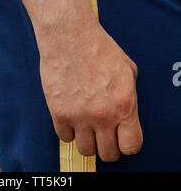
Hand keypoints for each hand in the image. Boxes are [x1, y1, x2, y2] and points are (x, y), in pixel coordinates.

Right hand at [38, 17, 142, 161]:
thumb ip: (129, 97)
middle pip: (108, 154)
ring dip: (86, 138)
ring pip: (86, 150)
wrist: (68, 35)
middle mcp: (103, 115)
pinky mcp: (58, 112)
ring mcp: (79, 115)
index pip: (131, 147)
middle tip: (102, 130)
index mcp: (125, 104)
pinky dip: (68, 129)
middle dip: (106, 144)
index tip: (120, 136)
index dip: (126, 143)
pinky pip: (65, 138)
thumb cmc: (98, 47)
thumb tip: (125, 116)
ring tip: (85, 121)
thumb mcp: (127, 69)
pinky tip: (70, 113)